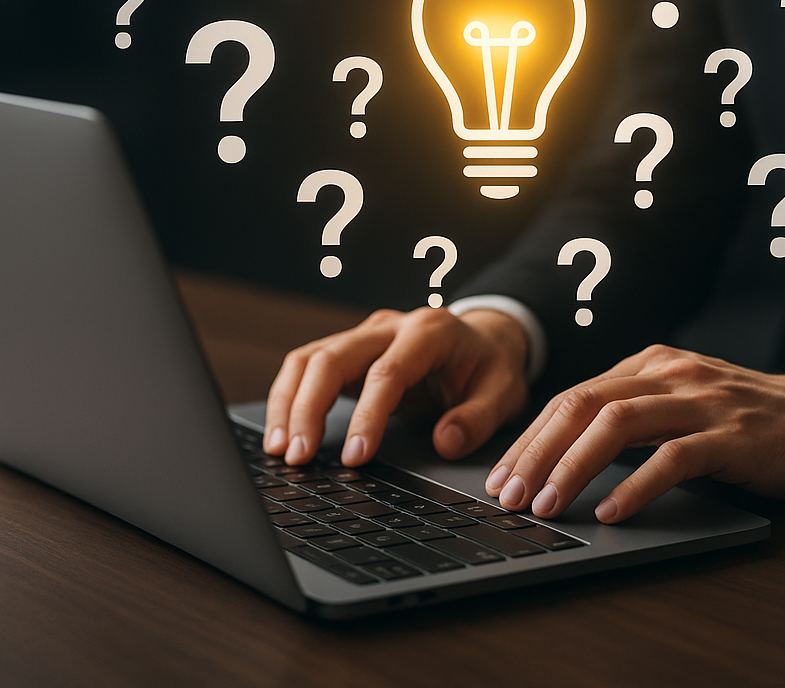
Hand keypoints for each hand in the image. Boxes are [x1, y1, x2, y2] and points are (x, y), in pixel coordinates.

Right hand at [264, 307, 528, 467]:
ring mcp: (365, 335)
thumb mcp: (504, 394)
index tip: (356, 456)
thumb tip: (445, 441)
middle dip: (309, 408)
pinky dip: (289, 398)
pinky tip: (283, 433)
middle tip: (300, 457)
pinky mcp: (349, 349)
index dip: (368, 415)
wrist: (486, 340)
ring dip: (288, 404)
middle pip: (332, 358)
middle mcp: (390, 326)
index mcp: (430, 332)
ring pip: (309, 359)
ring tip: (281, 450)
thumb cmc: (491, 367)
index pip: (387, 372)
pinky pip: (307, 367)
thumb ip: (477, 418)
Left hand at [484, 345, 784, 522]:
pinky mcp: (732, 435)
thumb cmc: (749, 420)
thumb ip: (633, 416)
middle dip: (536, 453)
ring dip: (573, 468)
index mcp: (650, 365)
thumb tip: (563, 456)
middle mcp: (669, 374)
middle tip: (508, 496)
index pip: (571, 397)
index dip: (529, 439)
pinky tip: (612, 513)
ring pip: (617, 425)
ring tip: (548, 506)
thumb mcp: (682, 404)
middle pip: (582, 406)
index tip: (501, 477)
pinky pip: (672, 458)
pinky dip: (636, 487)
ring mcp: (701, 401)